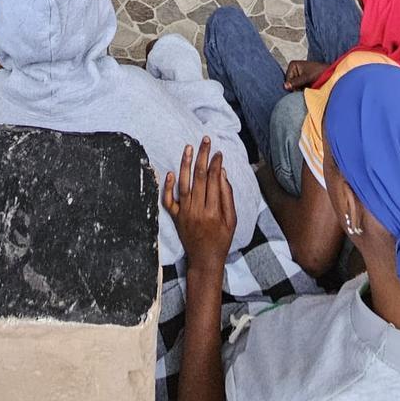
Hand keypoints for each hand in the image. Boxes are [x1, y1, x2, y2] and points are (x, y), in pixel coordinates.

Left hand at [163, 138, 235, 268]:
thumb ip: (228, 197)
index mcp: (214, 212)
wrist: (204, 260)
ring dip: (186, 164)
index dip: (217, 164)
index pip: (214, 180)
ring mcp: (184, 213)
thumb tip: (222, 173)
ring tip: (188, 147)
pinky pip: (169, 200)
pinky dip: (168, 186)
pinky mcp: (175, 217)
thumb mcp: (232, 220)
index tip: (219, 152)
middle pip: (200, 177)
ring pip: (184, 184)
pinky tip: (171, 172)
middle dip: (203, 156)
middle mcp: (197, 210)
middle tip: (205, 140)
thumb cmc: (221, 239)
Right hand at [283, 58, 324, 90]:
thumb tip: (285, 86)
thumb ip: (296, 82)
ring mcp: (297, 76)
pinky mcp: (302, 81)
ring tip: (308, 88)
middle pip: (290, 84)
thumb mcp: (307, 77)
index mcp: (293, 65)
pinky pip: (299, 88)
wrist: (330, 74)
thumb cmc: (320, 72)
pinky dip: (303, 90)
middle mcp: (293, 70)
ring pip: (294, 87)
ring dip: (300, 90)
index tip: (300, 89)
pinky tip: (308, 89)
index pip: (287, 79)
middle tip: (305, 89)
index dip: (293, 86)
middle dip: (296, 88)